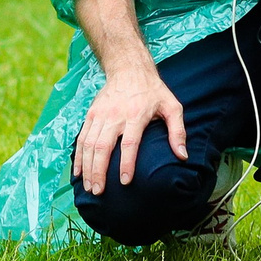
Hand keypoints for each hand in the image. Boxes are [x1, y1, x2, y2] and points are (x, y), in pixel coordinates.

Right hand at [71, 66, 186, 195]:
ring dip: (87, 167)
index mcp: (136, 115)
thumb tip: (183, 156)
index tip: (124, 182)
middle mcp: (115, 116)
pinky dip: (78, 156)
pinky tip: (78, 172)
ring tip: (89, 187)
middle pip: (103, 147)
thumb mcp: (172, 106)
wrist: (129, 68)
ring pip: (89, 145)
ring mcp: (100, 115)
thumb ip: (178, 131)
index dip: (126, 163)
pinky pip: (82, 138)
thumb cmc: (153, 91)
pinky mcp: (91, 114)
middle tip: (99, 192)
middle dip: (99, 171)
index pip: (129, 143)